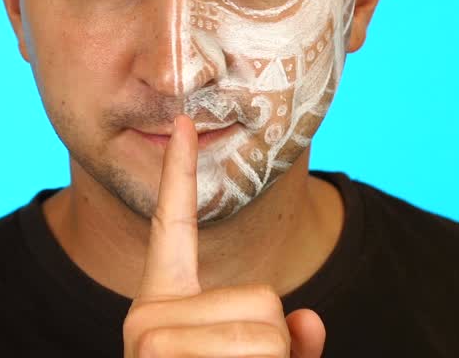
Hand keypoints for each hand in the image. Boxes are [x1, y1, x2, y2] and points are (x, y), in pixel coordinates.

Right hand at [123, 114, 326, 357]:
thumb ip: (287, 342)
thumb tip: (310, 319)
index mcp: (164, 304)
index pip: (173, 226)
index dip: (181, 172)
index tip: (183, 123)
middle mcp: (147, 312)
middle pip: (265, 298)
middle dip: (276, 345)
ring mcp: (148, 334)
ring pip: (269, 331)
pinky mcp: (155, 351)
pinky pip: (257, 351)